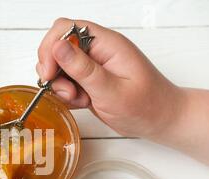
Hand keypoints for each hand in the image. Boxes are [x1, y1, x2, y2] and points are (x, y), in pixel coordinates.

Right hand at [37, 18, 183, 138]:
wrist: (160, 120)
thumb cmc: (146, 106)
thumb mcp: (112, 91)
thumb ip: (83, 69)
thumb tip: (58, 46)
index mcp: (106, 43)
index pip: (66, 29)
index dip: (51, 48)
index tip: (49, 74)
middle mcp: (97, 50)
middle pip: (57, 46)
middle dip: (53, 70)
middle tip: (67, 92)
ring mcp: (92, 64)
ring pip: (58, 66)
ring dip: (60, 85)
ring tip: (79, 99)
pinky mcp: (88, 78)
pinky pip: (66, 80)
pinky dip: (67, 94)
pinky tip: (82, 103)